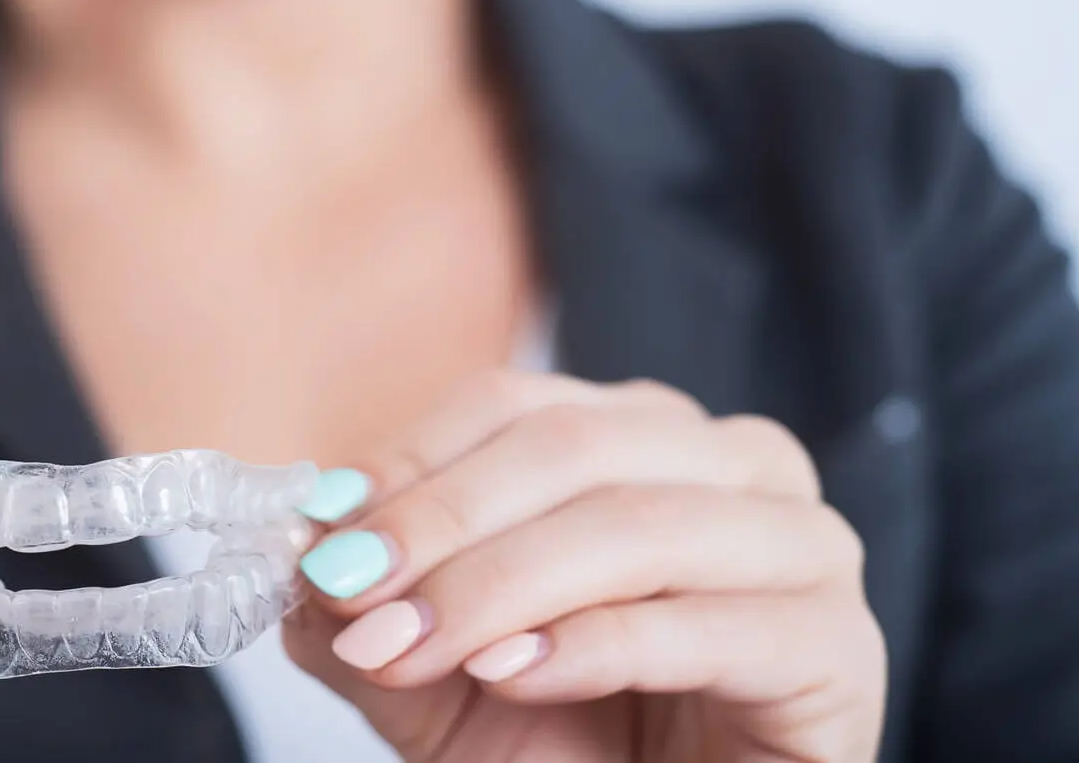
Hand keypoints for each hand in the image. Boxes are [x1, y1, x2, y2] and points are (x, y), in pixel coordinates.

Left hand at [284, 373, 885, 762]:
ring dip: (500, 585)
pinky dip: (594, 645)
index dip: (408, 461)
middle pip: (571, 447)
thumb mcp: (434, 670)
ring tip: (410, 643)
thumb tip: (297, 548)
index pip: (510, 404)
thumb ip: (366, 607)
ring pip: (636, 524)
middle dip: (440, 522)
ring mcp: (802, 546)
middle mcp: (734, 462)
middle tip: (349, 591)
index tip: (319, 533)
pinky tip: (512, 675)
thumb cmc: (565, 740)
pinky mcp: (836, 647)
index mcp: (641, 432)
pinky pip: (707, 623)